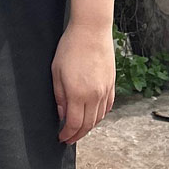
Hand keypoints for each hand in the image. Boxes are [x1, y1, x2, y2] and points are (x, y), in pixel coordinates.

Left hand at [51, 21, 114, 143]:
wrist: (91, 31)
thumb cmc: (70, 47)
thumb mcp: (56, 70)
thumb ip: (59, 94)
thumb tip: (61, 113)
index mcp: (78, 93)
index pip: (74, 123)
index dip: (67, 134)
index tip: (61, 138)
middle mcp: (94, 96)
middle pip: (88, 125)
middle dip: (77, 134)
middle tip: (69, 138)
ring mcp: (105, 91)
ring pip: (98, 118)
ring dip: (89, 127)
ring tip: (79, 129)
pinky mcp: (111, 84)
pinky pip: (107, 107)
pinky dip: (99, 116)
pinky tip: (93, 116)